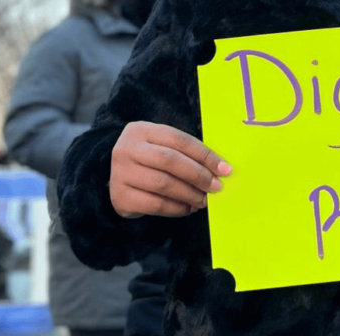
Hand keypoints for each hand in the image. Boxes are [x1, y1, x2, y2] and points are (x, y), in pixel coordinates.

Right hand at [110, 121, 230, 218]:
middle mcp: (127, 149)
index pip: (179, 140)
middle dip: (198, 175)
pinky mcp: (120, 197)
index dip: (205, 155)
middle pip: (169, 160)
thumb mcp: (162, 147)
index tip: (224, 169)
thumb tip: (220, 170)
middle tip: (216, 187)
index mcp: (142, 131)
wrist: (115, 177)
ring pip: (163, 184)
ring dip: (189, 194)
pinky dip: (177, 208)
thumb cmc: (149, 161)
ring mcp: (120, 173)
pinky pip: (155, 204)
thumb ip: (186, 154)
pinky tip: (187, 208)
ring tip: (203, 200)